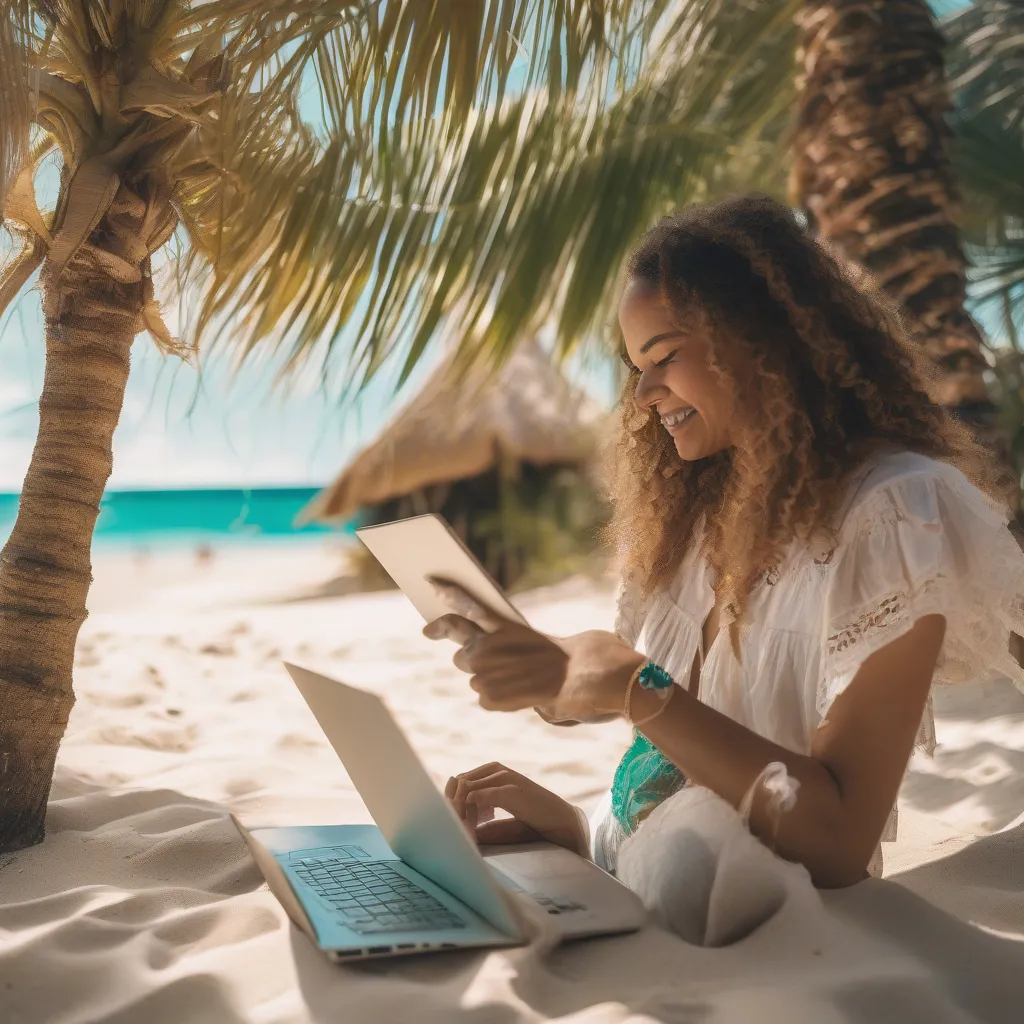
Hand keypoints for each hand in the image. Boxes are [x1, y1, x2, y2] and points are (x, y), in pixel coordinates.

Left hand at [423, 579, 643, 723]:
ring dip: (492, 682)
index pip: (466, 607)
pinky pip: (486, 701)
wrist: (592, 677)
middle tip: (480, 661)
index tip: (432, 587)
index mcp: (503, 626)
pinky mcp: (490, 698)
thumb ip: (512, 648)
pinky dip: (503, 701)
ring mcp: (485, 674)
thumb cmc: (576, 656)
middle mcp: (487, 648)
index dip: (448, 597)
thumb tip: (501, 667)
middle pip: (459, 653)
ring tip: (524, 681)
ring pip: (475, 679)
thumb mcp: (540, 641)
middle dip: (468, 657)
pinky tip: (527, 696)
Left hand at [445, 763, 588, 856]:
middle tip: (459, 831)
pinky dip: (469, 816)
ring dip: (459, 813)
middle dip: (453, 808)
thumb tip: (453, 826)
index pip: (457, 783)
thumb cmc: (531, 822)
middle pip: (457, 785)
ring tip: (465, 833)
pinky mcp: (510, 789)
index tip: (459, 827)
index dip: (453, 805)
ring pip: (463, 789)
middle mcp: (495, 770)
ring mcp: (503, 777)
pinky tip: (473, 831)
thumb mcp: (500, 818)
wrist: (561, 823)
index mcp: (492, 773)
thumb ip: (478, 816)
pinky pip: (476, 797)